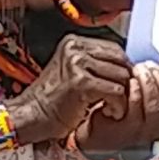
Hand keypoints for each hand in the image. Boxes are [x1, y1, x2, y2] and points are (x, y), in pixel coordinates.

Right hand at [13, 35, 133, 145]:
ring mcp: (77, 64)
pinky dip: (118, 106)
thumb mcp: (72, 72)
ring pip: (121, 76)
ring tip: (111, 107)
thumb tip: (127, 68)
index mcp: (73, 43)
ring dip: (122, 97)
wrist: (31, 116)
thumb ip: (95, 64)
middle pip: (120, 61)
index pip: (115, 48)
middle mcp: (75, 49)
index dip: (123, 68)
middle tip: (117, 99)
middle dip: (125, 82)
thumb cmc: (53, 101)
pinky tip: (109, 112)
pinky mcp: (81, 83)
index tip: (121, 84)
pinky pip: (116, 92)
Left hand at [82, 63, 158, 151]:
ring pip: (156, 104)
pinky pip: (136, 105)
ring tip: (137, 70)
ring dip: (147, 81)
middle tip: (146, 66)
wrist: (95, 129)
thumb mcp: (145, 97)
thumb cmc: (120, 109)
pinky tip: (128, 81)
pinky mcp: (128, 129)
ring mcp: (145, 130)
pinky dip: (134, 89)